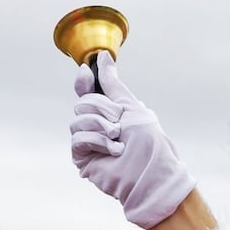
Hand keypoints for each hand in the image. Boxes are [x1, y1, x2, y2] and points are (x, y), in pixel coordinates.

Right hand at [70, 51, 195, 228]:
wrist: (152, 172)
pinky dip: (96, 141)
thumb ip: (113, 84)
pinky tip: (113, 151)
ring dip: (101, 126)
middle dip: (102, 109)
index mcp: (109, 112)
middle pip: (82, 103)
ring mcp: (89, 142)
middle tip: (120, 123)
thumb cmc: (149, 142)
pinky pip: (78, 138)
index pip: (86, 92)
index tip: (88, 72)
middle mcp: (97, 125)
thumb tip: (103, 57)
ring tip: (118, 138)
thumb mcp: (131, 106)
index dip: (84, 81)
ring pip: (77, 120)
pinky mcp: (83, 157)